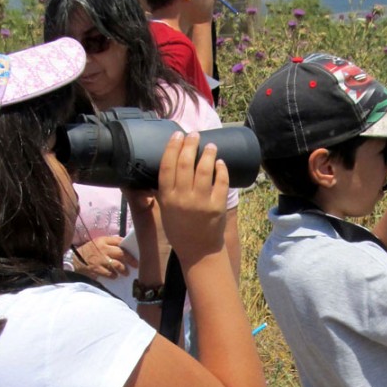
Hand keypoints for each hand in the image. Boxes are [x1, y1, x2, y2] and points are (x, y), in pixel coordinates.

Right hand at [72, 235, 137, 279]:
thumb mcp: (99, 243)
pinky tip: (115, 276)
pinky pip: (109, 273)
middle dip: (131, 260)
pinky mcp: (96, 268)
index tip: (136, 251)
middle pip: (121, 253)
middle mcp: (103, 249)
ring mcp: (100, 259)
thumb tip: (126, 249)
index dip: (128, 246)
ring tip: (126, 273)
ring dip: (123, 270)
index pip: (119, 241)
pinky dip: (113, 275)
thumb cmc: (91, 251)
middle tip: (136, 265)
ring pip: (117, 264)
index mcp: (104, 240)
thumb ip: (111, 244)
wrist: (74, 259)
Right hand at [156, 131, 227, 263]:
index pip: (167, 166)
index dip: (172, 147)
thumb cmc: (180, 229)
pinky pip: (221, 182)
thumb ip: (164, 190)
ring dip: (208, 153)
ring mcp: (201, 202)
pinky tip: (220, 163)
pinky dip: (221, 169)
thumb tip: (166, 165)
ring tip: (210, 146)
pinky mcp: (218, 206)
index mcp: (167, 198)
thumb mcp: (165, 210)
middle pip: (186, 163)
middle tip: (194, 135)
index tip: (178, 135)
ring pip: (204, 170)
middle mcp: (183, 198)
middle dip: (190, 145)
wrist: (199, 251)